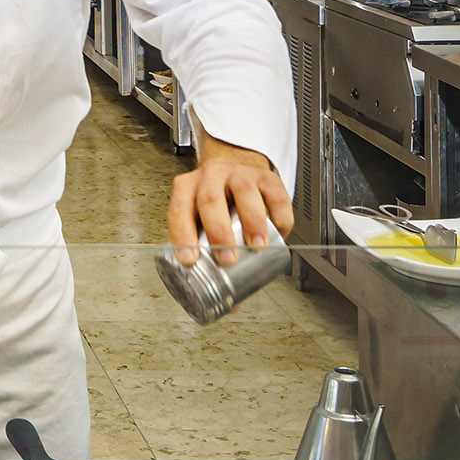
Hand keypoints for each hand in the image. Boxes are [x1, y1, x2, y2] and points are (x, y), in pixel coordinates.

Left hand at [168, 133, 293, 264]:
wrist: (235, 165)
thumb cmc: (215, 201)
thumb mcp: (199, 217)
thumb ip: (202, 248)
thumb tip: (219, 294)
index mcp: (187, 188)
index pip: (179, 210)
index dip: (182, 235)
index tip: (191, 259)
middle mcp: (210, 176)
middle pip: (210, 200)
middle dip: (219, 232)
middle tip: (228, 258)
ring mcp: (239, 173)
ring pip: (244, 193)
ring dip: (252, 222)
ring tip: (257, 247)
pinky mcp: (266, 177)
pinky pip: (275, 195)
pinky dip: (279, 216)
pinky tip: (279, 233)